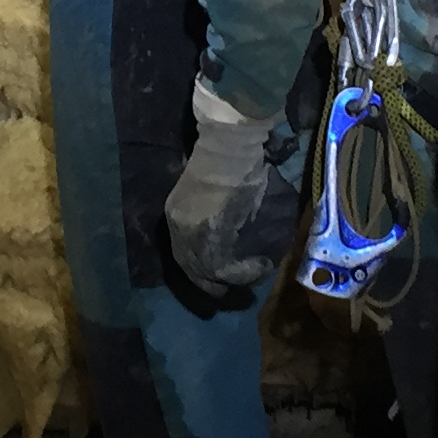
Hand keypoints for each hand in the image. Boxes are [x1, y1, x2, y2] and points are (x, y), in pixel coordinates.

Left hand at [163, 89, 307, 292]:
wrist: (230, 146)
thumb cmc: (230, 162)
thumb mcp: (218, 194)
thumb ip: (219, 217)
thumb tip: (235, 233)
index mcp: (176, 214)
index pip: (183, 253)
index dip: (201, 269)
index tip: (221, 279)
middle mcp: (178, 226)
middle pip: (190, 267)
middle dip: (212, 284)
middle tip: (235, 291)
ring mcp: (190, 231)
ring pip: (207, 270)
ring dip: (235, 278)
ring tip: (257, 272)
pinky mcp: (209, 234)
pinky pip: (222, 266)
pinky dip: (243, 271)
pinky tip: (261, 264)